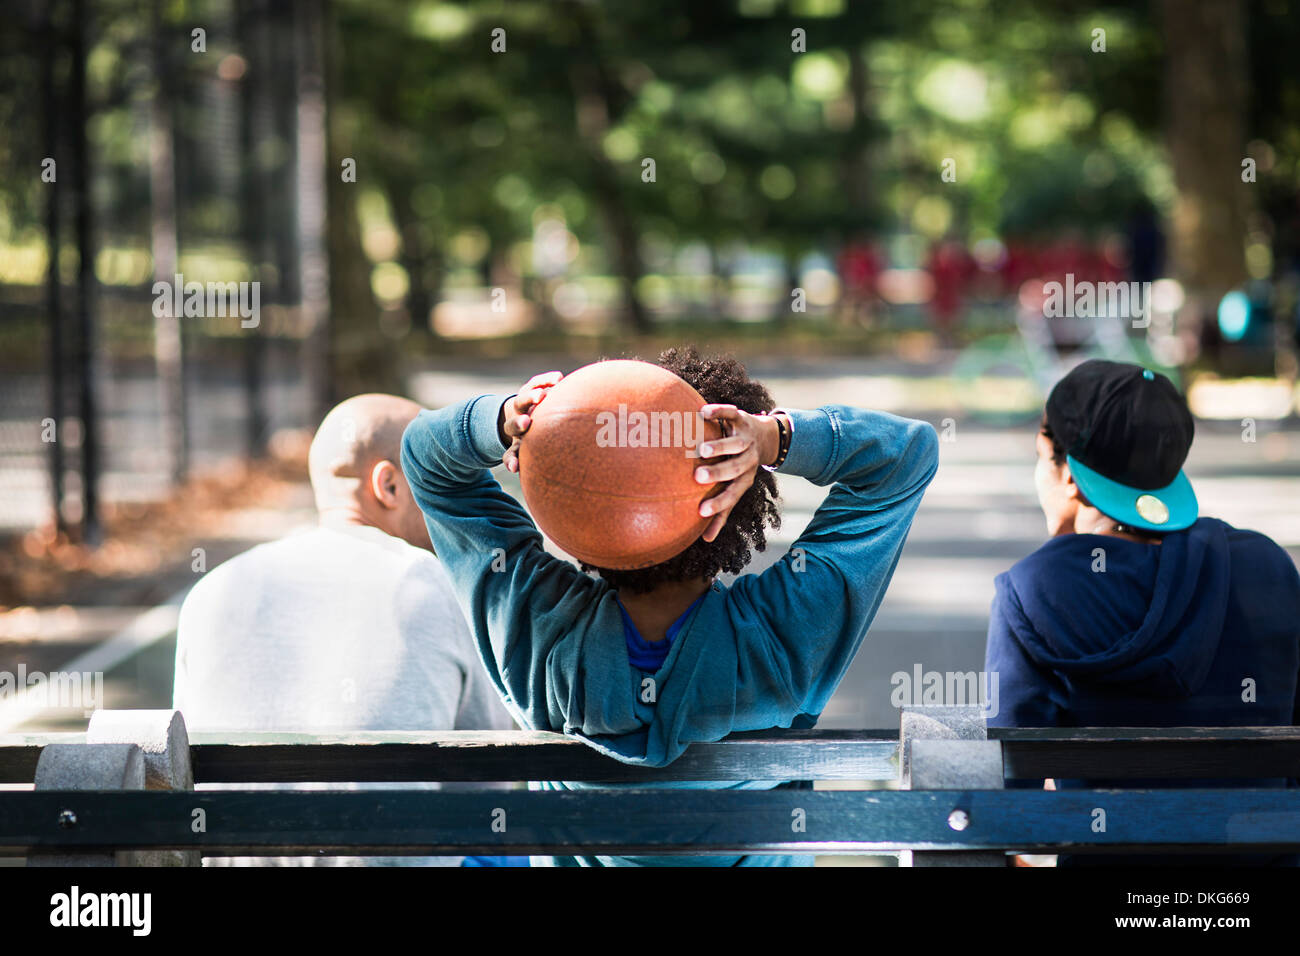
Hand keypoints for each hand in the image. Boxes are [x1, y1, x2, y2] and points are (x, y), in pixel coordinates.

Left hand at [499, 371, 563, 472]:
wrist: (529, 412)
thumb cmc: (545, 441)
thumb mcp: (546, 455)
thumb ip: (556, 466)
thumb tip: (579, 488)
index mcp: (519, 443)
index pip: (512, 453)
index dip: (512, 459)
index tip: (514, 468)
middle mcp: (519, 424)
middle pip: (512, 424)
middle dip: (518, 424)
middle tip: (526, 422)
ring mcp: (523, 404)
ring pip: (522, 400)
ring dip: (531, 398)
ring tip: (543, 395)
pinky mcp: (531, 388)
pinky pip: (536, 382)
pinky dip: (544, 381)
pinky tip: (558, 379)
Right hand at [693, 405, 783, 542]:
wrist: (766, 437)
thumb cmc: (740, 468)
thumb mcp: (735, 488)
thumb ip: (721, 511)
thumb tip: (705, 541)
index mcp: (744, 479)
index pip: (732, 494)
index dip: (719, 504)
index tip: (701, 511)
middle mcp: (747, 459)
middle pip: (735, 468)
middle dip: (719, 473)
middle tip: (699, 476)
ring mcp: (744, 439)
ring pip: (735, 444)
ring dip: (721, 447)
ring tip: (702, 449)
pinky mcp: (740, 418)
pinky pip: (731, 414)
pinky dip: (719, 412)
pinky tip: (703, 412)